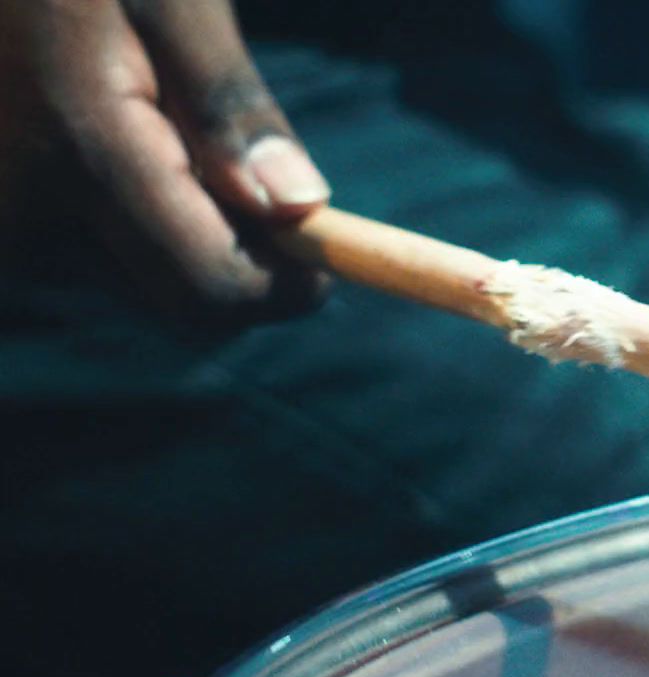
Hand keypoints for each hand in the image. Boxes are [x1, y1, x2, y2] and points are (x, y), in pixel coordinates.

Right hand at [0, 0, 329, 318]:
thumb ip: (229, 105)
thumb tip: (301, 206)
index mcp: (80, 154)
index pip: (216, 288)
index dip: (289, 280)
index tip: (326, 239)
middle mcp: (28, 222)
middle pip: (189, 309)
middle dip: (240, 258)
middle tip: (236, 169)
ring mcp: (7, 246)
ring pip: (150, 294)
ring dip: (183, 240)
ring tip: (149, 137)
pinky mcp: (2, 251)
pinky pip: (102, 274)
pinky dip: (133, 233)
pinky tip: (106, 155)